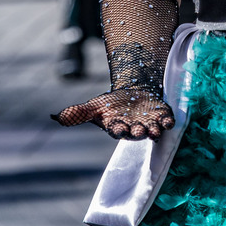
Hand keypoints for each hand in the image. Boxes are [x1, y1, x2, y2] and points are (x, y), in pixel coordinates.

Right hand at [52, 88, 174, 139]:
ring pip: (153, 130)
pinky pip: (166, 122)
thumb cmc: (112, 105)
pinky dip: (168, 121)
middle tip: (139, 131)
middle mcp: (134, 129)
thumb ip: (78, 113)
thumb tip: (56, 117)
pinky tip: (169, 120)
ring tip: (155, 129)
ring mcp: (149, 123)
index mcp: (116, 128)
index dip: (118, 129)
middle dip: (138, 132)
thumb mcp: (94, 106)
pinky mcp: (161, 116)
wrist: (133, 93)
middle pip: (136, 133)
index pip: (117, 131)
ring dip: (154, 130)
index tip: (118, 127)